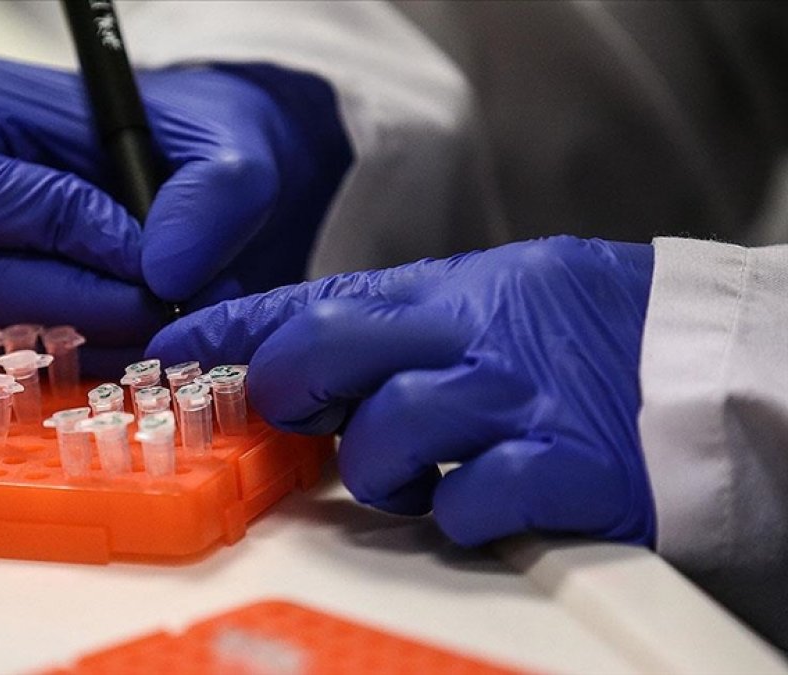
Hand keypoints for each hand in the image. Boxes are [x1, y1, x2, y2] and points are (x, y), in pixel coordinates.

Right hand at [0, 55, 349, 375]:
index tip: (147, 257)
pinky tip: (138, 338)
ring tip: (169, 319)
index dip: (57, 234)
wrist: (185, 171)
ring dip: (94, 346)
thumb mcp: (229, 144)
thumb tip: (165, 275)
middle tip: (172, 309)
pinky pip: (11, 366)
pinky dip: (84, 365)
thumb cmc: (190, 137)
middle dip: (87, 308)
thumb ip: (216, 194)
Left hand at [148, 237, 656, 546]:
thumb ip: (399, 316)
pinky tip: (479, 499)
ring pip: (379, 441)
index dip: (229, 327)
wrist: (709, 365)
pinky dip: (456, 515)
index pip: (312, 299)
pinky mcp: (558, 474)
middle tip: (298, 415)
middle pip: (321, 352)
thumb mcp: (491, 293)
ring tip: (418, 469)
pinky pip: (463, 506)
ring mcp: (512, 407)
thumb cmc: (590, 331)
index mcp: (450, 292)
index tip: (169, 348)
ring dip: (380, 470)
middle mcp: (470, 341)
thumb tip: (295, 339)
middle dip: (286, 391)